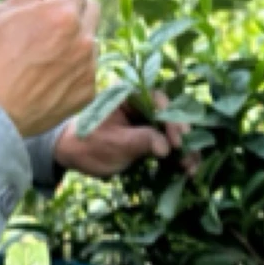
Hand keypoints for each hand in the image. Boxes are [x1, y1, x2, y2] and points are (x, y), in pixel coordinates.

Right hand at [0, 0, 100, 137]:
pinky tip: (49, 77)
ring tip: (47, 53)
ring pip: (91, 41)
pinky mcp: (88, 92)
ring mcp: (88, 67)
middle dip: (74, 8)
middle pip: (92, 9)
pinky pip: (88, 70)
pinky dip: (74, 69)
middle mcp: (83, 38)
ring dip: (76, 40)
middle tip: (50, 20)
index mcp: (61, 13)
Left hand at [54, 91, 195, 179]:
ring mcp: (145, 121)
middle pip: (169, 117)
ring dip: (183, 150)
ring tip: (191, 168)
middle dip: (181, 137)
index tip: (177, 141)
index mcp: (129, 94)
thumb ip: (140, 141)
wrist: (72, 156)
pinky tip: (186, 170)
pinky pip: (166, 144)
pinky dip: (175, 157)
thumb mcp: (114, 143)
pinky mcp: (148, 137)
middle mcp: (141, 104)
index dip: (171, 120)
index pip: (158, 101)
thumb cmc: (88, 144)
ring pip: (171, 132)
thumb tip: (165, 147)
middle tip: (190, 155)